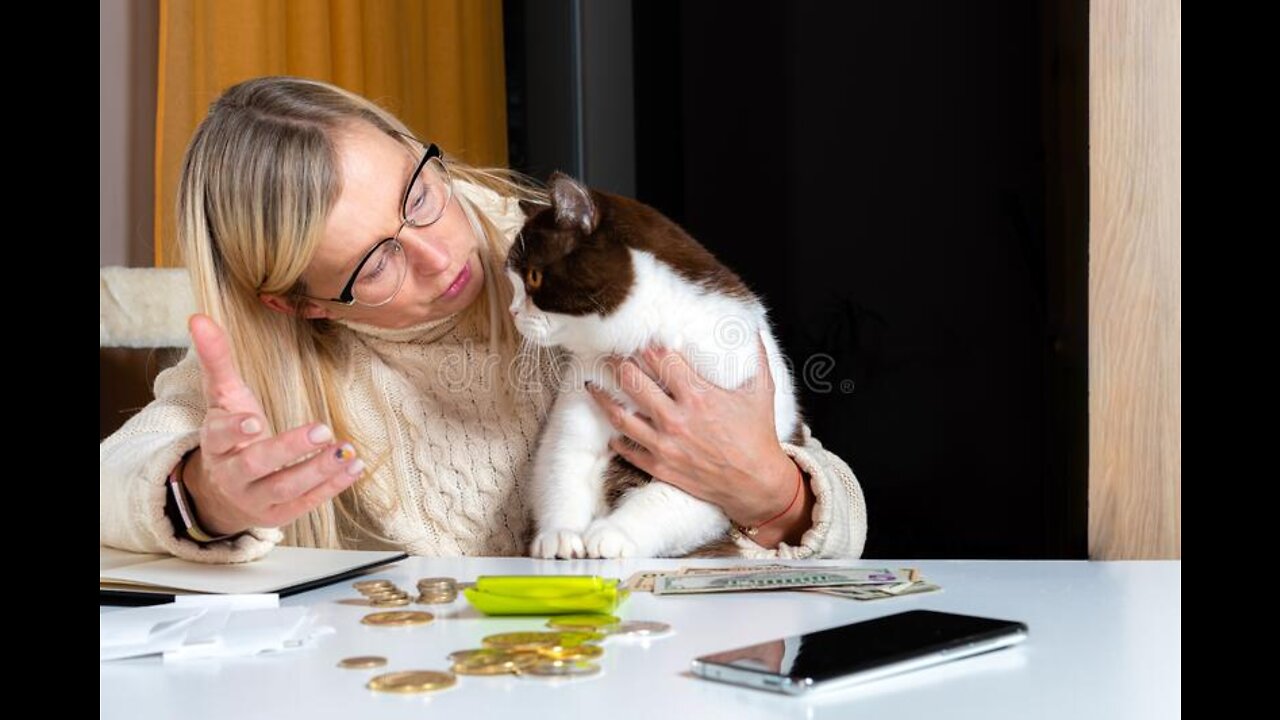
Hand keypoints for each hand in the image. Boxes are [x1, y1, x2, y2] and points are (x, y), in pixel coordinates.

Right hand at [181, 314, 362, 534]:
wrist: (223, 493)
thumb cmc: (230, 436)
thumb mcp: (223, 398)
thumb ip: (216, 360)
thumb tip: (199, 317)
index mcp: (216, 443)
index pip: (219, 437)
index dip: (235, 430)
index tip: (254, 422)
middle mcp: (232, 474)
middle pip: (257, 465)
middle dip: (289, 449)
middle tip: (322, 430)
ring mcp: (255, 498)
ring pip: (285, 488)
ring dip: (318, 470)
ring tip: (346, 449)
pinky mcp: (279, 514)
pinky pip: (306, 503)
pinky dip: (332, 487)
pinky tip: (355, 466)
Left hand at [586, 334, 801, 529]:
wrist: (755, 484)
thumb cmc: (758, 435)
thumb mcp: (762, 391)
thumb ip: (756, 357)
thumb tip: (753, 328)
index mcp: (698, 395)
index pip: (659, 359)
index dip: (644, 343)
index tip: (636, 334)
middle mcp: (676, 418)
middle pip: (631, 381)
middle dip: (616, 363)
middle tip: (607, 353)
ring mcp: (664, 444)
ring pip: (619, 415)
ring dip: (602, 397)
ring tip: (593, 385)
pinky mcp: (660, 466)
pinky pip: (627, 448)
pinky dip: (616, 436)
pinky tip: (612, 425)